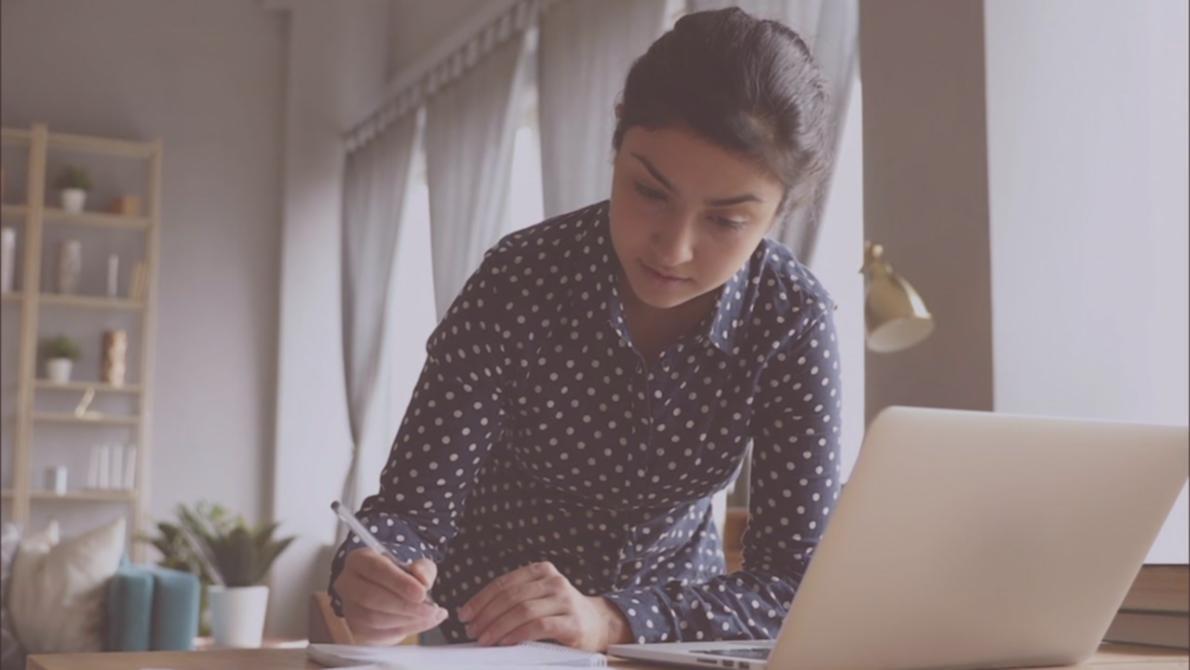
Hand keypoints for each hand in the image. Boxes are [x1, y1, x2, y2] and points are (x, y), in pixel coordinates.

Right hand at [333, 549, 447, 644]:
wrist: (389, 592)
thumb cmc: (400, 575)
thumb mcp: (415, 565)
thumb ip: (423, 568)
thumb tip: (423, 580)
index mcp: (359, 560)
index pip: (375, 569)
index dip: (399, 582)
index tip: (422, 592)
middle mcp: (347, 583)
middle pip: (371, 597)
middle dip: (404, 605)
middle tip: (430, 609)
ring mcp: (349, 608)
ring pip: (373, 618)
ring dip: (406, 620)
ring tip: (431, 615)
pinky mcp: (355, 628)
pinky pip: (378, 634)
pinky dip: (405, 630)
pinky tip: (424, 622)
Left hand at [457, 561, 631, 650]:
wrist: (598, 624)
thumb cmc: (560, 612)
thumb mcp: (539, 597)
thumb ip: (515, 599)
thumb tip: (477, 615)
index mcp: (541, 570)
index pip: (504, 582)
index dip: (481, 599)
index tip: (465, 614)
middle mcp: (554, 581)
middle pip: (511, 596)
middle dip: (486, 615)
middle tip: (472, 630)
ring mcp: (565, 600)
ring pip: (523, 610)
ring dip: (498, 626)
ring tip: (485, 639)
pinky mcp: (572, 622)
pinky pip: (539, 626)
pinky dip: (518, 634)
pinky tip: (506, 642)